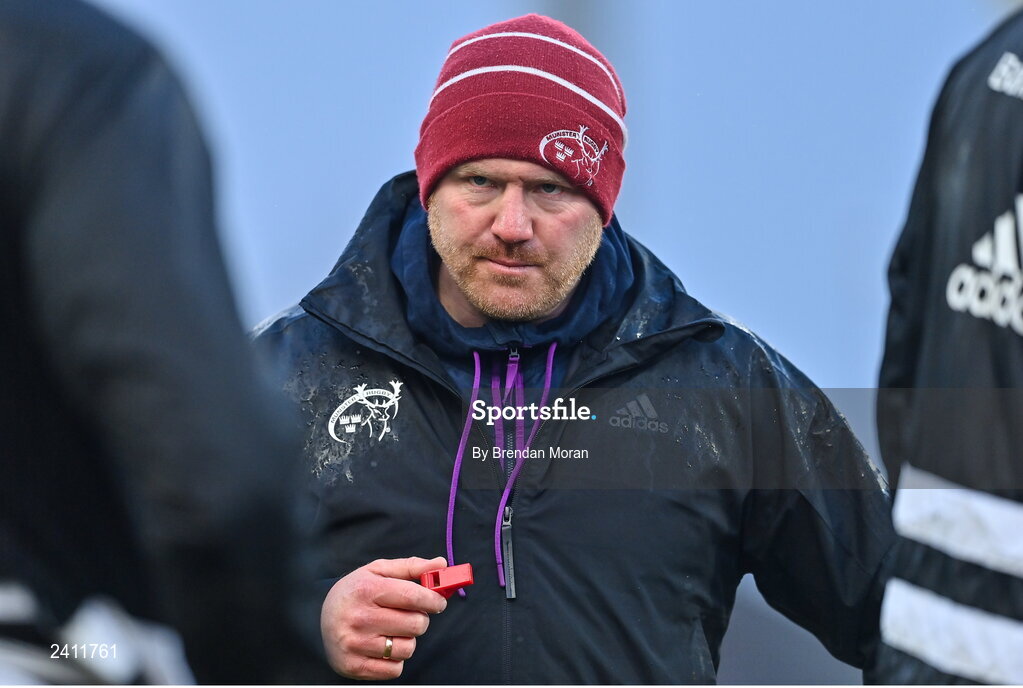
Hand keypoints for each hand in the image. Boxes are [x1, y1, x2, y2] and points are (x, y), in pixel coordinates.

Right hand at [321, 556, 447, 679]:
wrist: (315, 618)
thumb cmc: (355, 592)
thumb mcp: (378, 571)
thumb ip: (411, 567)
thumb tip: (441, 565)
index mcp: (366, 590)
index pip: (413, 596)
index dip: (433, 600)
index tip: (438, 602)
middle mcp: (360, 618)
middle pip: (416, 624)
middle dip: (419, 619)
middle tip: (408, 615)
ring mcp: (356, 644)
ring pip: (408, 648)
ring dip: (407, 640)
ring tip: (391, 630)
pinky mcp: (354, 666)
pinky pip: (395, 669)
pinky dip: (395, 659)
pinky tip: (382, 646)